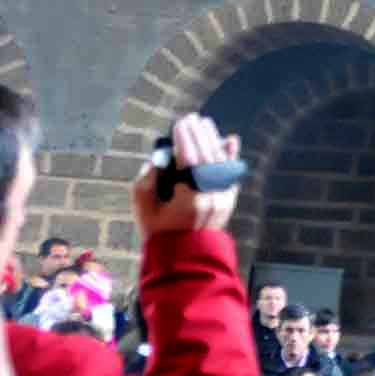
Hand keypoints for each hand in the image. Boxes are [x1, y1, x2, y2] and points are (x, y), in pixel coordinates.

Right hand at [133, 113, 241, 236]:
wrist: (184, 258)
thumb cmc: (158, 232)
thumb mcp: (143, 208)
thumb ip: (146, 180)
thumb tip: (159, 158)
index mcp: (188, 198)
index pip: (189, 160)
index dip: (185, 139)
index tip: (179, 123)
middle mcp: (210, 196)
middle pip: (207, 157)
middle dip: (199, 135)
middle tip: (192, 117)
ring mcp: (223, 198)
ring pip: (220, 162)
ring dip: (213, 140)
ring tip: (205, 124)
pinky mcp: (229, 201)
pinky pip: (231, 173)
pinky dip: (231, 156)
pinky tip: (230, 140)